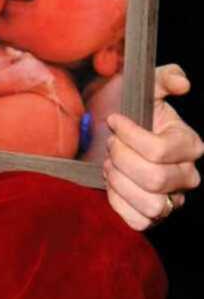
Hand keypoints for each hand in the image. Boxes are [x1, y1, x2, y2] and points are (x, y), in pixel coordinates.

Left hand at [102, 64, 203, 230]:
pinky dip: (119, 202)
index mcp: (189, 144)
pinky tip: (113, 183)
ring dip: (120, 181)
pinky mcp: (152, 217)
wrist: (108, 134)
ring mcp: (172, 199)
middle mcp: (187, 176)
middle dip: (122, 159)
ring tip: (110, 164)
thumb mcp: (145, 86)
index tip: (114, 121)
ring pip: (150, 204)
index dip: (129, 136)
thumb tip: (183, 83)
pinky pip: (137, 220)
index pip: (159, 151)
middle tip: (110, 144)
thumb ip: (165, 77)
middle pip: (153, 178)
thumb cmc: (129, 108)